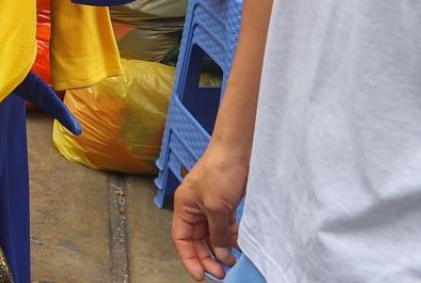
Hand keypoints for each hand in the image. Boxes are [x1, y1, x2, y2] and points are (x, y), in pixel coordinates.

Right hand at [172, 146, 249, 279]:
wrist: (238, 149)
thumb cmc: (221, 172)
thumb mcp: (217, 207)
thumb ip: (218, 234)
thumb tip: (221, 256)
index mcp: (184, 207)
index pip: (181, 239)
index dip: (189, 259)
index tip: (201, 276)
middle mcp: (194, 208)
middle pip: (196, 240)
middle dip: (207, 257)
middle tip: (221, 273)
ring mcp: (209, 205)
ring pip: (211, 234)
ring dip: (220, 249)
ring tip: (231, 263)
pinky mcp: (224, 202)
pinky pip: (224, 226)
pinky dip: (229, 237)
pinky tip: (238, 246)